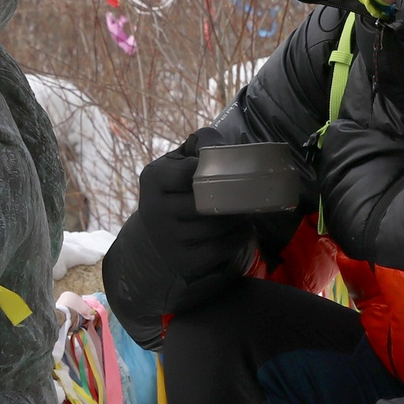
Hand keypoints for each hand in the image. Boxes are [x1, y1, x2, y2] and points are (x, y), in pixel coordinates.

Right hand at [103, 133, 257, 335]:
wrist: (157, 231)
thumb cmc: (175, 188)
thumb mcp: (178, 161)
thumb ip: (197, 144)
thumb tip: (218, 143)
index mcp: (153, 178)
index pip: (188, 171)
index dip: (212, 169)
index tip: (226, 170)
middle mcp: (154, 210)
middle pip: (204, 201)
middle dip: (232, 196)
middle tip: (250, 192)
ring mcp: (166, 238)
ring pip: (214, 227)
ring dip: (239, 218)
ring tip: (249, 210)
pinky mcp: (182, 260)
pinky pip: (218, 250)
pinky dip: (238, 238)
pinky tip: (245, 229)